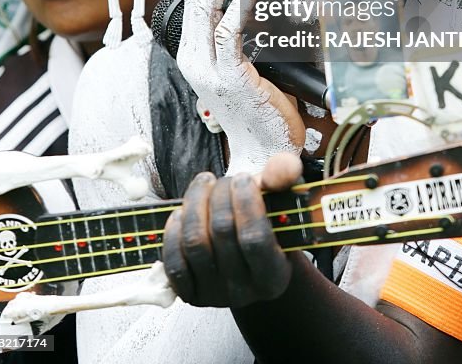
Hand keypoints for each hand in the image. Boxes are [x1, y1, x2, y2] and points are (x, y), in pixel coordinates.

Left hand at [163, 152, 302, 306]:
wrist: (249, 262)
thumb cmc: (268, 227)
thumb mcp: (283, 205)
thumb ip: (284, 181)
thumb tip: (287, 166)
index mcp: (274, 275)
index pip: (254, 237)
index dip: (246, 202)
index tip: (243, 177)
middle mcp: (244, 291)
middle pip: (222, 232)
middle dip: (220, 194)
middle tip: (225, 179)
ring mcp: (213, 295)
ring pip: (195, 242)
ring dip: (195, 203)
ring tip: (204, 184)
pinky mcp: (189, 293)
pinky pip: (174, 261)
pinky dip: (174, 231)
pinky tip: (182, 212)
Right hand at [176, 0, 305, 171]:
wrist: (262, 153)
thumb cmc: (256, 110)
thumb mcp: (239, 68)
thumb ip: (235, 38)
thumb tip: (244, 0)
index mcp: (194, 55)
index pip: (193, 2)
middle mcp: (195, 60)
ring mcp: (210, 70)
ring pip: (206, 11)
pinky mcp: (230, 77)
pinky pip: (229, 35)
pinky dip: (238, 9)